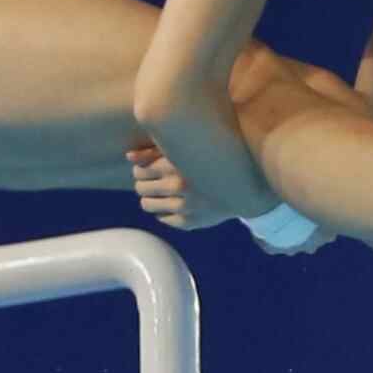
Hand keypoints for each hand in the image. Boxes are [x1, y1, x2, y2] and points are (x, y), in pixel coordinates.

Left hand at [125, 138, 256, 233]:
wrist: (244, 184)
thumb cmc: (211, 161)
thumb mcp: (185, 150)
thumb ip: (155, 150)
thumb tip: (128, 156)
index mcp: (175, 164)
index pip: (140, 170)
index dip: (141, 170)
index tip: (150, 169)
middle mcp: (178, 186)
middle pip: (140, 188)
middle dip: (144, 184)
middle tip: (155, 181)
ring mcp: (184, 206)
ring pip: (147, 205)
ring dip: (150, 198)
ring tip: (160, 193)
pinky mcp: (190, 222)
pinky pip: (162, 219)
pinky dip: (164, 212)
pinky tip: (173, 204)